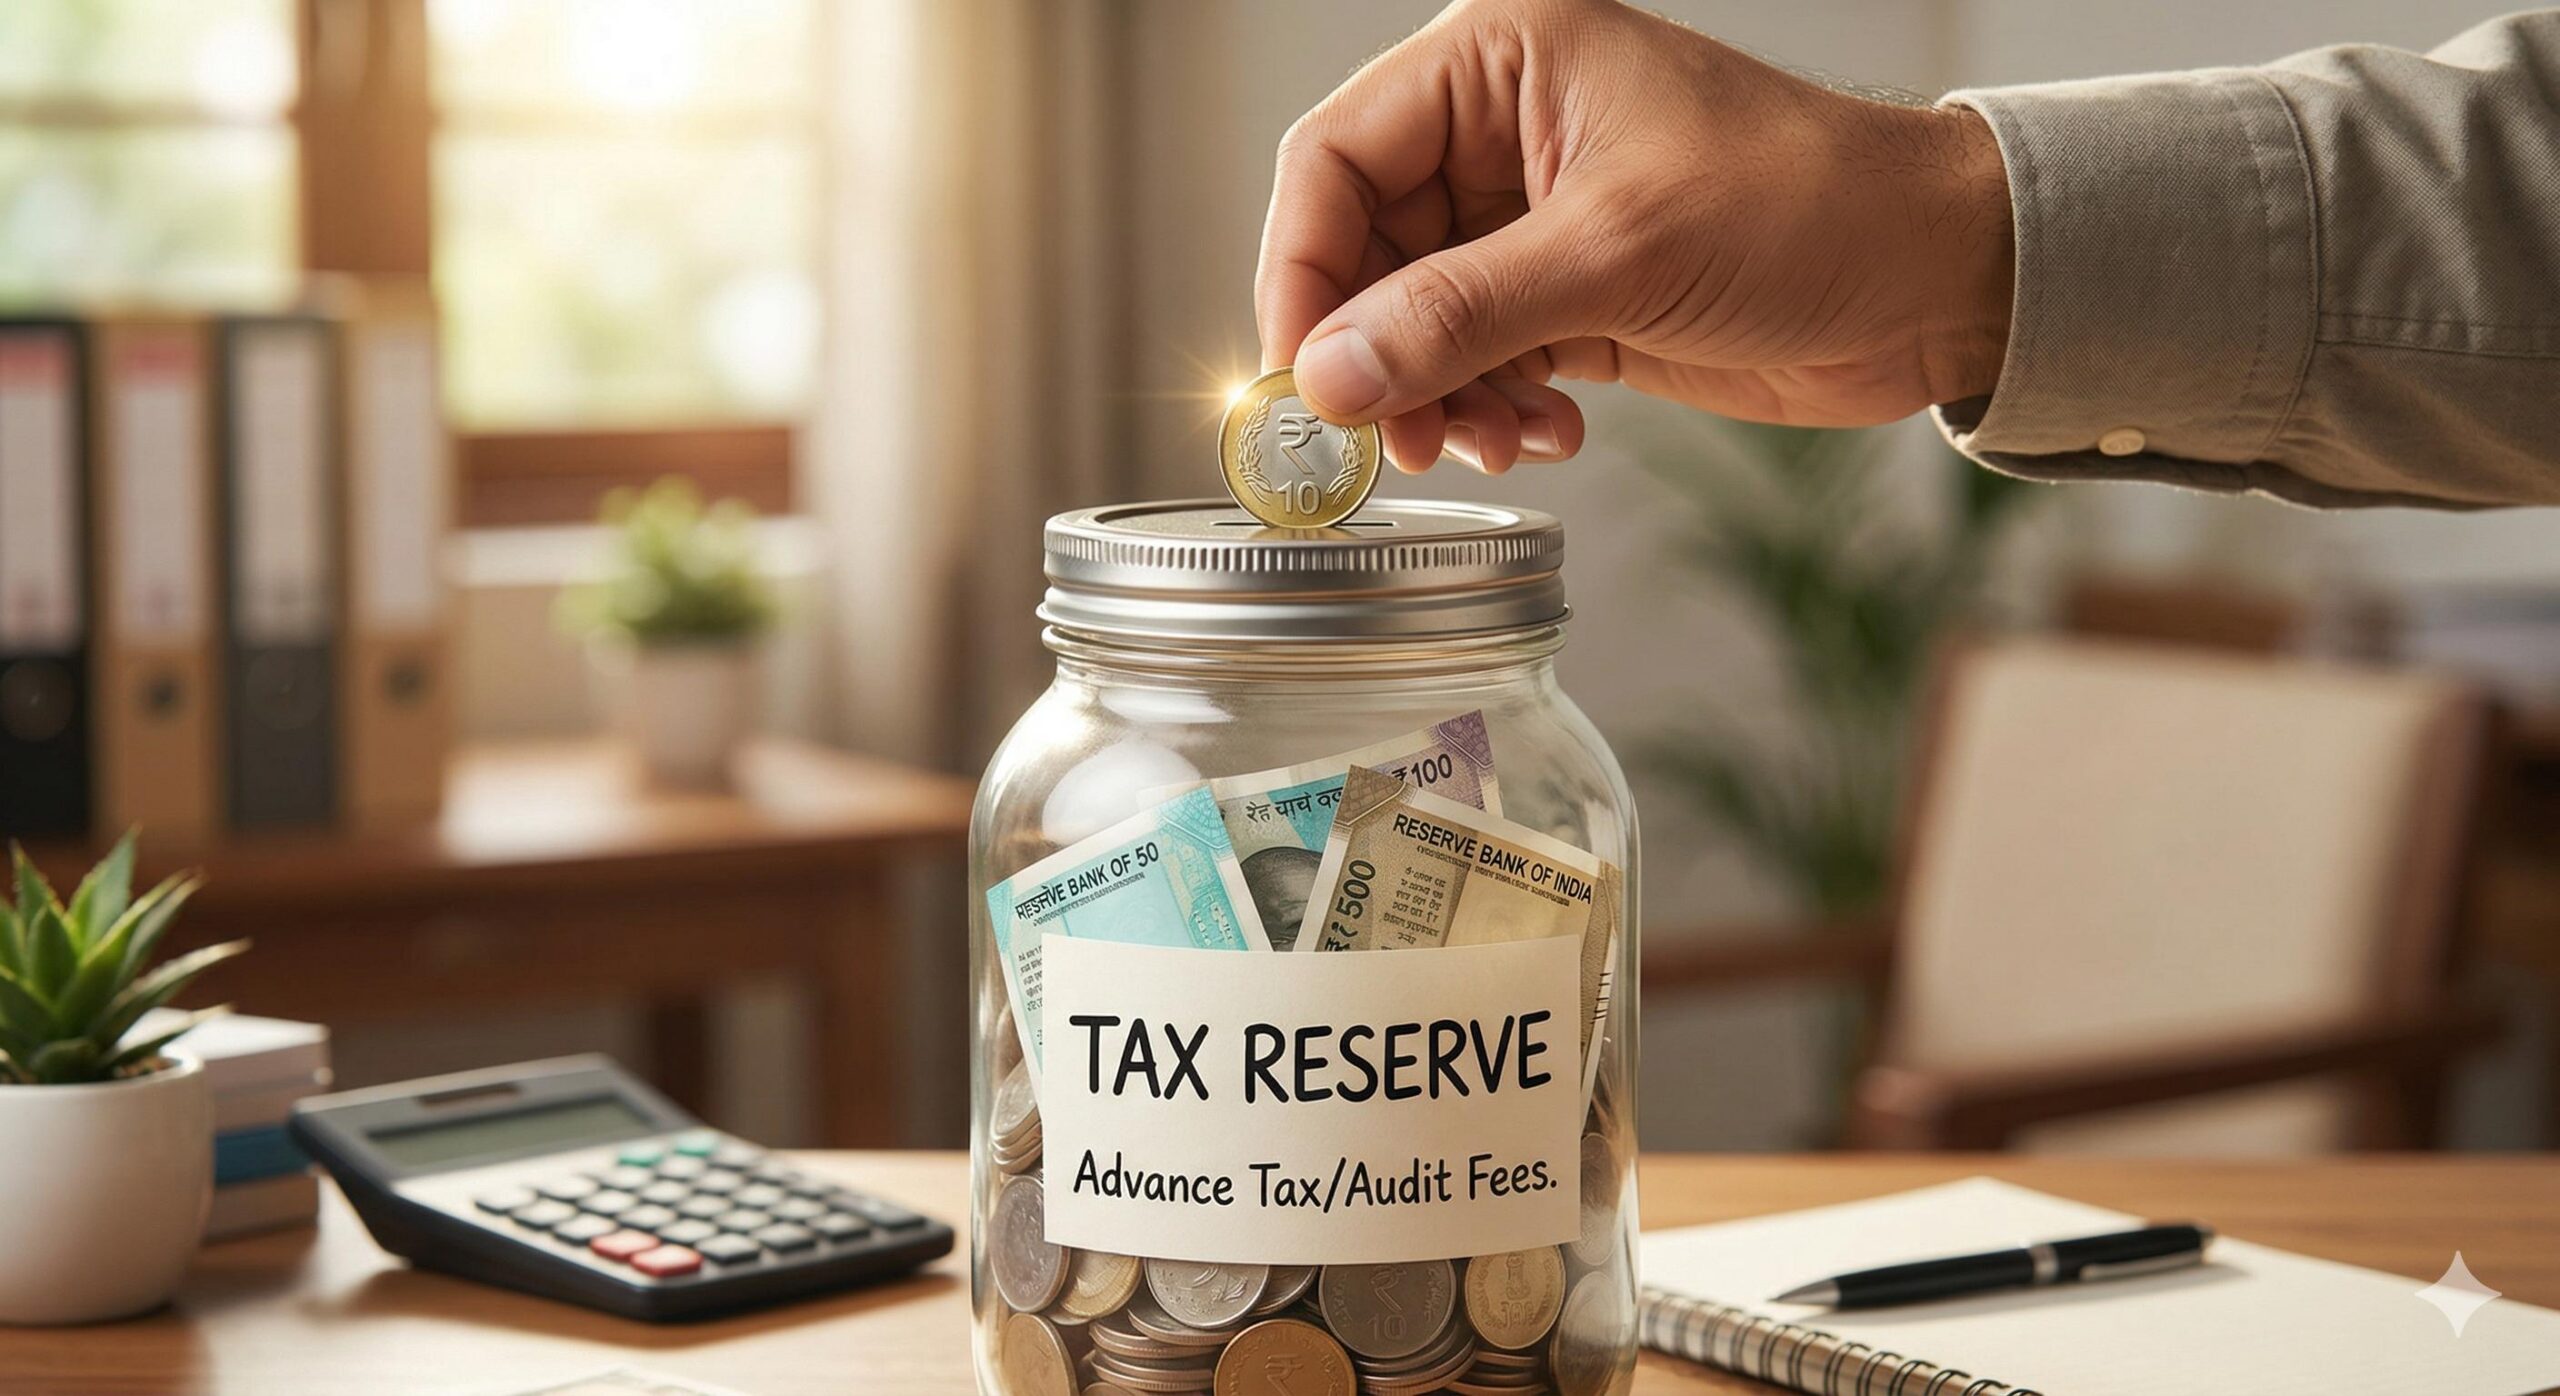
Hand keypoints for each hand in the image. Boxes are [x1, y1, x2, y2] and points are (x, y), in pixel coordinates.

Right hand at [1255, 0, 2013, 473]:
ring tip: (1490, 441)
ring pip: (1412, 319)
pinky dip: (1491, 410)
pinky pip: (1477, 361)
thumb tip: (1327, 378)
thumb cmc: (1811, 206)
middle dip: (1374, 354)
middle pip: (1362, 250)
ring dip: (1434, 396)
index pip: (1335, 158)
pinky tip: (1546, 436)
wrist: (1938, 276)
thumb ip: (1460, 315)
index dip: (1302, 272)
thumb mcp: (1619, 253)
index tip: (1302, 379)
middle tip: (1394, 439)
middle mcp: (1500, 133)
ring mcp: (1533, 219)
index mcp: (1499, 62)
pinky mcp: (1569, 296)